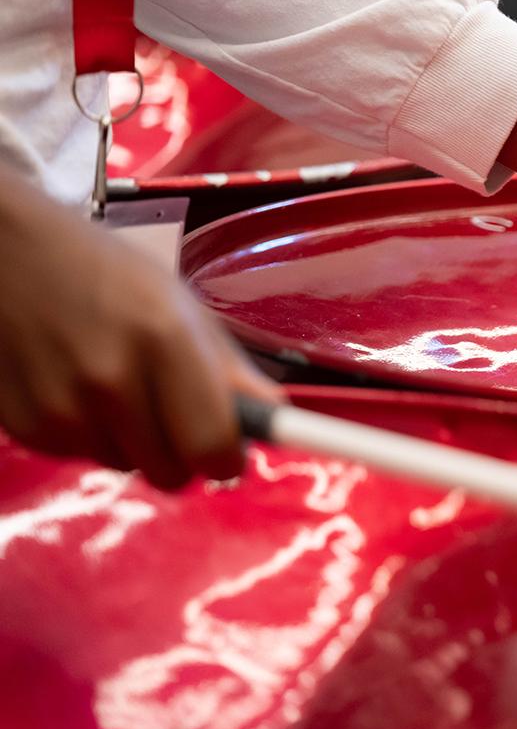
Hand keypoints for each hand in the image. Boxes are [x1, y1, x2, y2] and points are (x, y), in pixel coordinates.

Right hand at [0, 172, 284, 488]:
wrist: (10, 255)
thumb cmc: (108, 274)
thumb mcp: (183, 306)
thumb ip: (230, 369)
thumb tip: (277, 418)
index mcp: (164, 339)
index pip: (212, 445)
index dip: (228, 458)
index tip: (232, 453)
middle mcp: (111, 378)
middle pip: (171, 473)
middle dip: (183, 452)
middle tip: (175, 411)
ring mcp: (61, 407)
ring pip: (127, 467)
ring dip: (134, 442)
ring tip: (119, 383)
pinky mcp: (25, 426)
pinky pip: (82, 457)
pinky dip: (91, 434)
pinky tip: (79, 387)